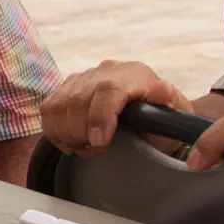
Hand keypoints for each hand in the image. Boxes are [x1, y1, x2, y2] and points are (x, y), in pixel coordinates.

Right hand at [40, 60, 191, 156]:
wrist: (148, 115)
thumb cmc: (161, 119)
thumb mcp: (174, 116)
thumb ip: (170, 105)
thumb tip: (164, 90)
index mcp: (134, 75)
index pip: (108, 90)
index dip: (99, 117)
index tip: (99, 142)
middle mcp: (106, 72)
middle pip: (78, 100)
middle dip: (82, 133)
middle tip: (95, 151)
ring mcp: (83, 78)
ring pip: (59, 105)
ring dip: (67, 134)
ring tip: (84, 148)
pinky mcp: (66, 88)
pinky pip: (49, 109)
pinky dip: (54, 131)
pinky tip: (70, 143)